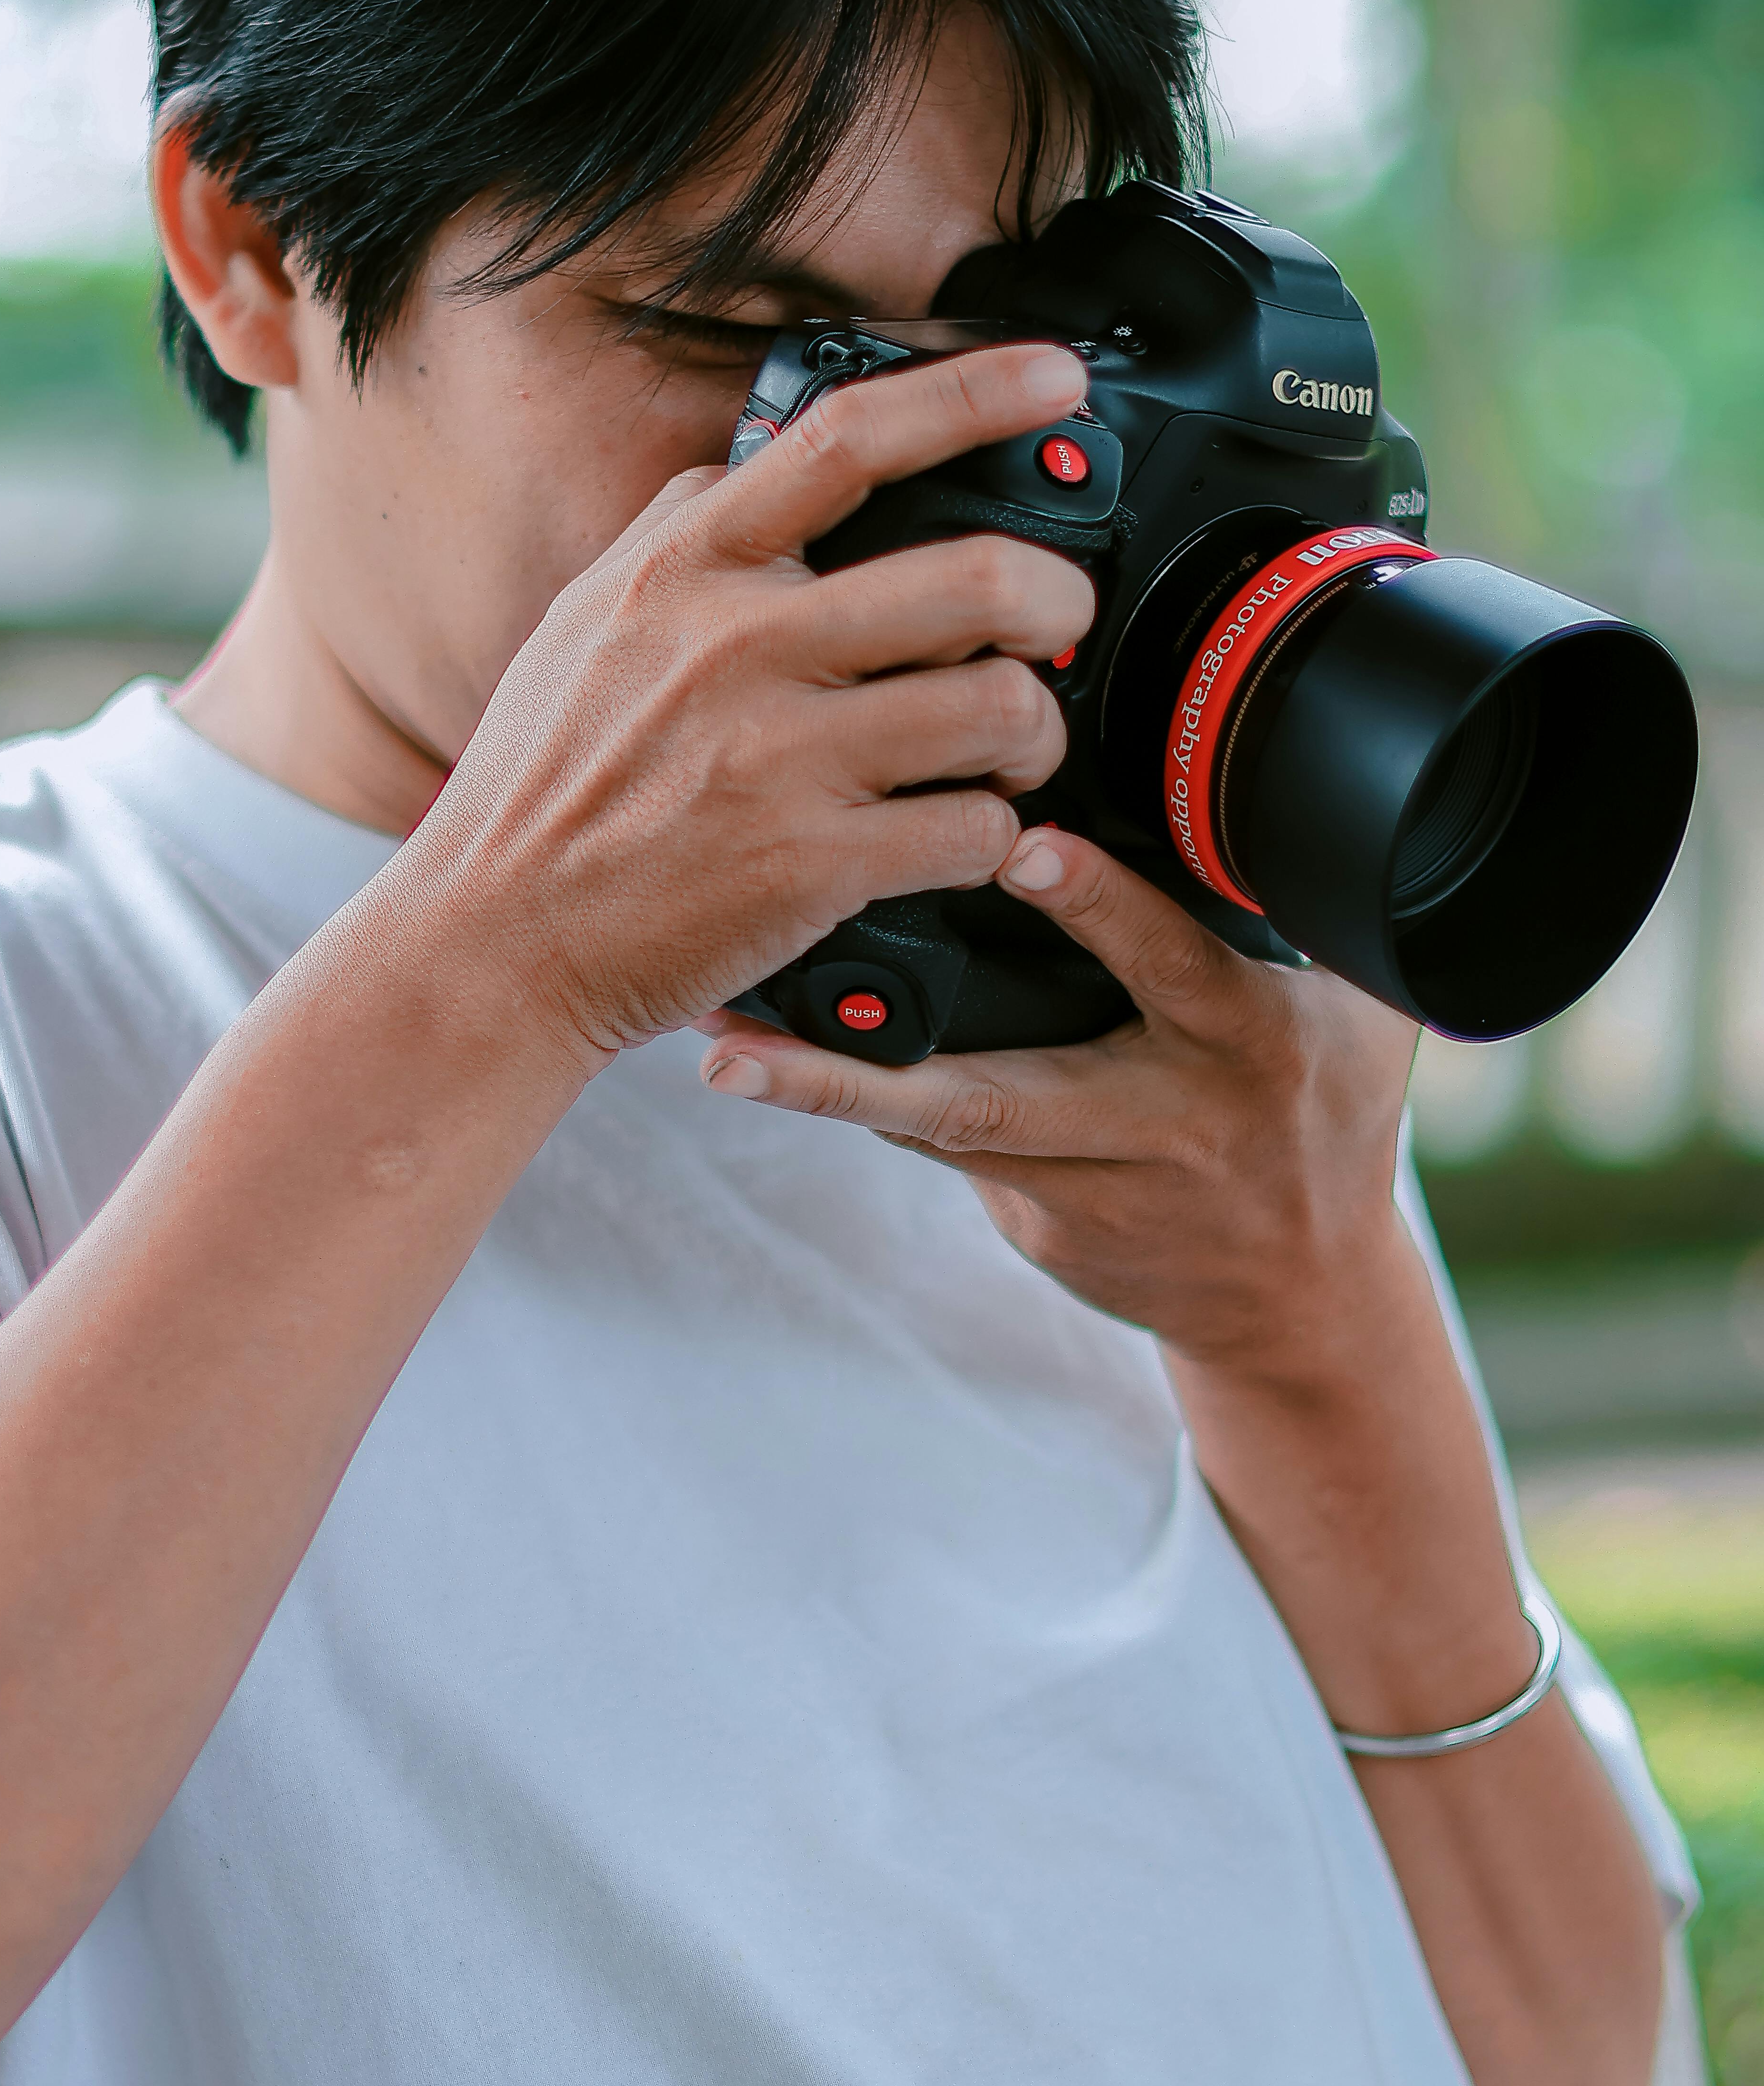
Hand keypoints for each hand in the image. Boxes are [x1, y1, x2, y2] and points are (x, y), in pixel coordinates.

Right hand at [400, 342, 1092, 1060]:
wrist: (491, 940)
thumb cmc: (544, 790)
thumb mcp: (588, 623)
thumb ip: (683, 535)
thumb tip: (766, 460)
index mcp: (689, 570)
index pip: (850, 439)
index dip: (973, 392)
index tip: (1055, 377)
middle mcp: (738, 647)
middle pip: (976, 576)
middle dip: (1058, 600)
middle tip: (1056, 627)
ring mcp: (778, 758)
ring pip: (1000, 706)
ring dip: (1037, 734)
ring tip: (1008, 756)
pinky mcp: (812, 866)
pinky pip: (977, 832)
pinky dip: (998, 839)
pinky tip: (965, 840)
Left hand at [697, 822, 1421, 1377]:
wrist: (1299, 1298)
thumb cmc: (1328, 1118)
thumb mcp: (1358, 1013)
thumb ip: (1300, 914)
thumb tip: (1252, 787)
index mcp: (1248, 1049)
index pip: (1173, 965)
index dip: (1102, 908)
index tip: (1019, 848)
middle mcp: (1158, 1125)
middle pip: (998, 1095)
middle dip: (867, 1073)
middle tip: (748, 1042)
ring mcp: (1087, 1188)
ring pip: (940, 1131)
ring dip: (827, 1093)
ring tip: (726, 1051)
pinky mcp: (1037, 1222)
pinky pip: (945, 1148)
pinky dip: (870, 1104)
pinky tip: (783, 1067)